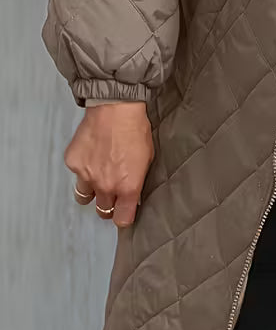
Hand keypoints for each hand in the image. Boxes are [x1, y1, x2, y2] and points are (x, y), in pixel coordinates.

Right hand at [65, 102, 153, 228]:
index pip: (122, 219)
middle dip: (109, 204)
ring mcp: (86, 175)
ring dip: (92, 191)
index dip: (124, 217)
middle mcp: (105, 186)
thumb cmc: (136, 130)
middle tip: (113, 192)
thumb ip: (137, 181)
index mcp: (127, 187)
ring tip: (99, 177)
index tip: (125, 213)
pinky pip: (76, 174)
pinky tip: (92, 155)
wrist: (115, 109)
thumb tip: (133, 193)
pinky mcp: (73, 163)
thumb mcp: (147, 160)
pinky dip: (83, 168)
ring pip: (85, 196)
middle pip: (103, 211)